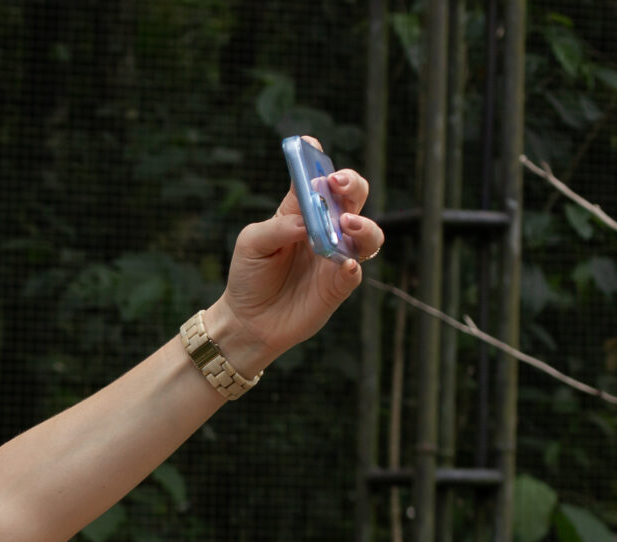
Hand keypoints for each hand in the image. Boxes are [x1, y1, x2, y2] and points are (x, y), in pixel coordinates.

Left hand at [211, 140, 383, 374]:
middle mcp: (326, 227)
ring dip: (362, 224)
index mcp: (301, 210)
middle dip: (350, 184)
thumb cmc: (248, 275)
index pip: (315, 177)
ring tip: (345, 224)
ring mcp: (336, 255)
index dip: (316, 158)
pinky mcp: (339, 284)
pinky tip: (344, 266)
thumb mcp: (251, 243)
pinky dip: (353, 266)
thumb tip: (307, 222)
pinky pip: (356, 271)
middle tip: (336, 184)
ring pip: (367, 232)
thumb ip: (278, 227)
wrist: (248, 321)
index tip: (311, 145)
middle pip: (352, 196)